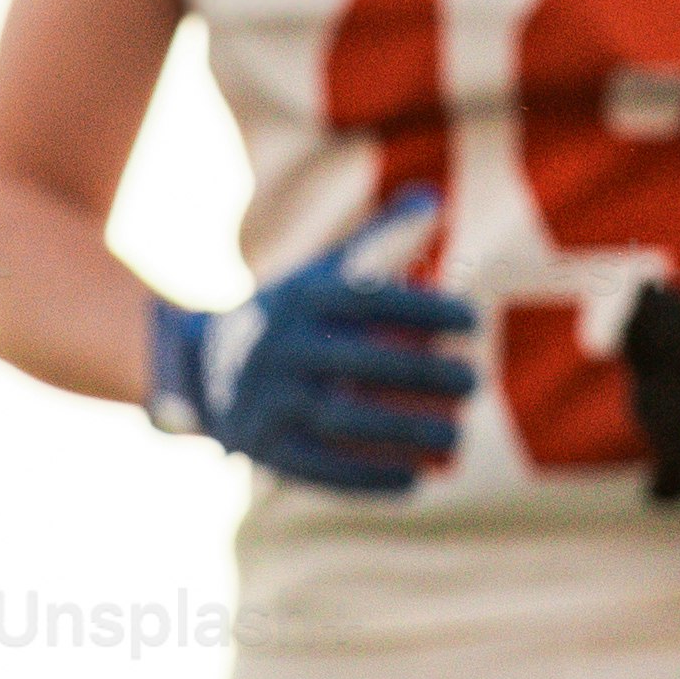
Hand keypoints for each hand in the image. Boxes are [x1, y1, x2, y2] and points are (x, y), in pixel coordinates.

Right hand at [146, 196, 474, 494]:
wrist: (203, 367)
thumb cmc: (293, 316)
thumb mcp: (323, 273)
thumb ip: (379, 239)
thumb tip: (433, 199)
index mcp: (301, 299)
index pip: (370, 300)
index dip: (426, 308)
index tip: (474, 319)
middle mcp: (281, 347)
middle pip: (362, 362)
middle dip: (427, 374)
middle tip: (477, 381)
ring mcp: (270, 400)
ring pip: (344, 420)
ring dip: (406, 432)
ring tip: (457, 438)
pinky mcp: (266, 446)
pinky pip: (321, 468)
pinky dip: (368, 477)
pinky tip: (416, 479)